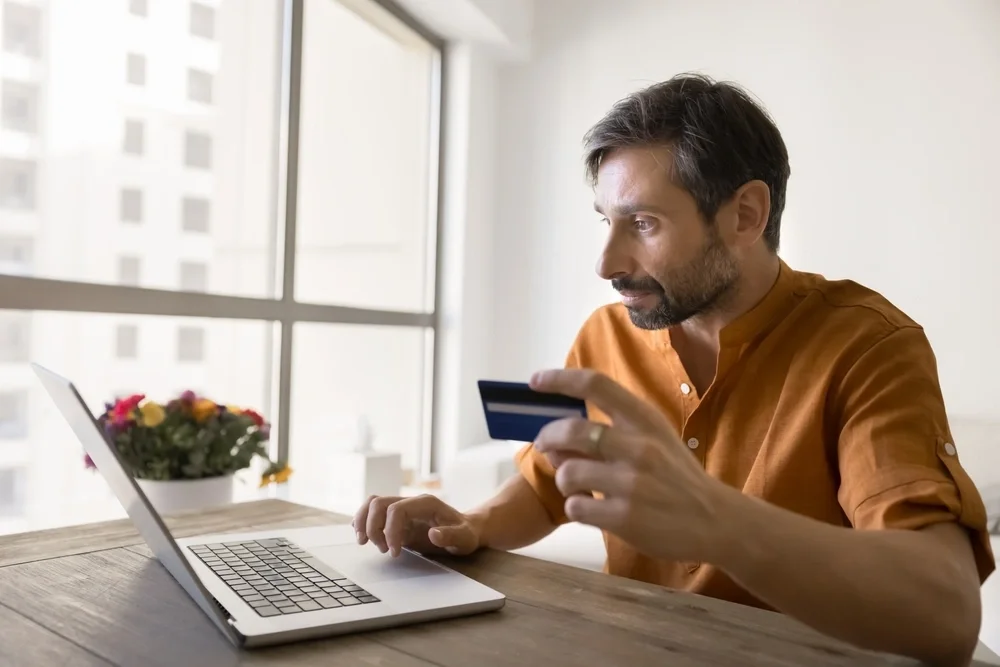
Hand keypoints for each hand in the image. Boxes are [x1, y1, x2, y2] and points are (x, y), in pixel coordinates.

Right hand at [352, 494, 481, 557]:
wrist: (467, 529)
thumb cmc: (466, 533)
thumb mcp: (465, 538)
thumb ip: (451, 536)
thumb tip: (433, 534)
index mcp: (426, 503)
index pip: (397, 509)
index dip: (390, 530)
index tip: (394, 552)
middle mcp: (411, 502)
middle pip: (379, 503)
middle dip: (373, 527)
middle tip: (382, 550)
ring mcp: (403, 508)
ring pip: (373, 504)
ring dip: (364, 522)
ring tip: (365, 542)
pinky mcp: (397, 518)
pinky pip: (374, 512)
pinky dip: (364, 522)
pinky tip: (364, 536)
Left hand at [530, 369, 730, 562]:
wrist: (716, 521)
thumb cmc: (677, 477)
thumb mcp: (656, 439)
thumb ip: (615, 430)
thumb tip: (560, 433)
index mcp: (645, 420)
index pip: (596, 384)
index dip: (559, 379)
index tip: (535, 380)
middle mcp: (638, 446)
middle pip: (570, 430)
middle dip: (547, 438)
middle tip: (544, 446)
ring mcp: (631, 483)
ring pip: (567, 473)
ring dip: (563, 480)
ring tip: (577, 487)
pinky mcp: (625, 517)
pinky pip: (576, 507)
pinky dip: (575, 507)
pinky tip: (590, 509)